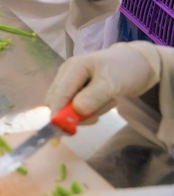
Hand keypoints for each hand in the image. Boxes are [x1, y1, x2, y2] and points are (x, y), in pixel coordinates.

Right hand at [46, 42, 163, 121]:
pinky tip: (105, 101)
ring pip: (70, 107)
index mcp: (72, 68)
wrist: (137, 64)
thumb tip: (76, 111)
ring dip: (89, 112)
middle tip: (96, 118)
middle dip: (75, 114)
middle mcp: (67, 75)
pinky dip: (92, 110)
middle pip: (59, 102)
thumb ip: (94, 96)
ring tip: (108, 101)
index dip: (57, 112)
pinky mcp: (80, 91)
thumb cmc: (124, 70)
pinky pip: (79, 108)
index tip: (61, 130)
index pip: (58, 93)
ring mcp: (72, 83)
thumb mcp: (112, 83)